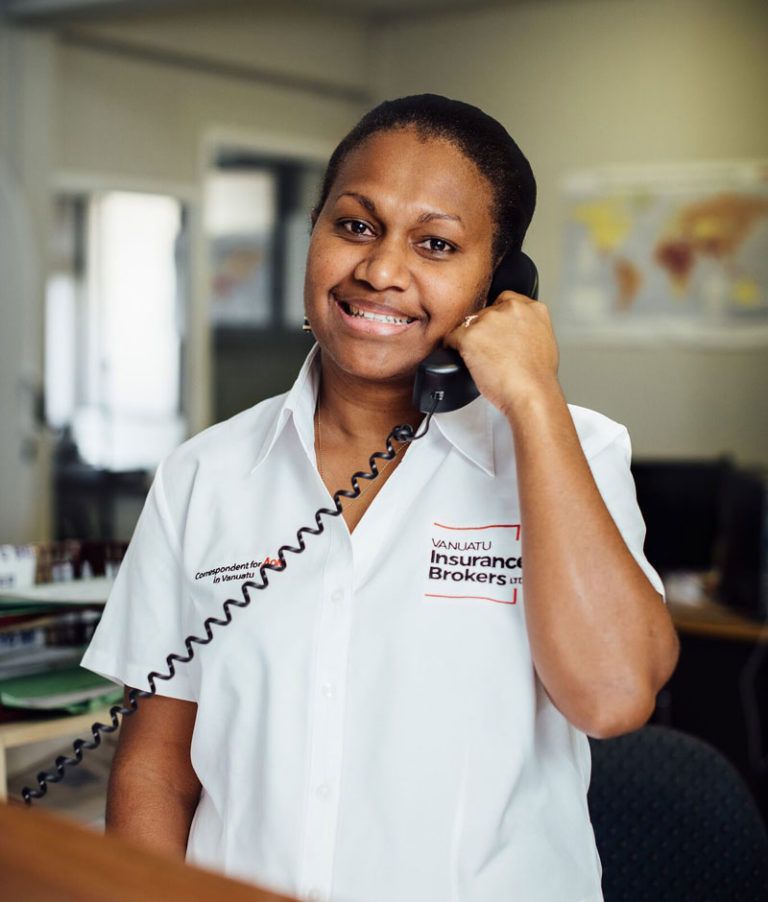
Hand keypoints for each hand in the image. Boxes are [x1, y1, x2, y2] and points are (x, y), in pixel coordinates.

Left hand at [443, 291, 560, 418]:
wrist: (531, 392)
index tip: (495, 331)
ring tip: (480, 359)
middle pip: (485, 312)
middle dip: (484, 330)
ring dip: (470, 339)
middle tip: (488, 351)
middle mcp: (511, 308)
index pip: (505, 301)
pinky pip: (452, 336)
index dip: (497, 318)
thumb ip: (528, 328)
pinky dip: (453, 347)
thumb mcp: (544, 341)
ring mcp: (489, 320)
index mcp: (532, 308)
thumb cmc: (537, 377)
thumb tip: (516, 332)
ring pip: (469, 324)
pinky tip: (464, 358)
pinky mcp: (470, 335)